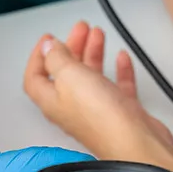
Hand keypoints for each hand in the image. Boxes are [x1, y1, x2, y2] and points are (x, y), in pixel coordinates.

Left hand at [23, 21, 172, 160]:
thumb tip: (48, 47)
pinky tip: (121, 57)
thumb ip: (57, 59)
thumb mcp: (70, 76)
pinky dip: (118, 70)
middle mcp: (73, 107)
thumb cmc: (102, 117)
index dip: (38, 56)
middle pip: (66, 73)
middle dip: (71, 47)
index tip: (48, 39)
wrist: (136, 142)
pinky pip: (118, 86)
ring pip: (92, 77)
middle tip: (80, 29)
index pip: (36, 77)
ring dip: (93, 53)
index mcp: (53, 101)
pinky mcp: (122, 112)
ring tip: (99, 34)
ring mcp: (98, 110)